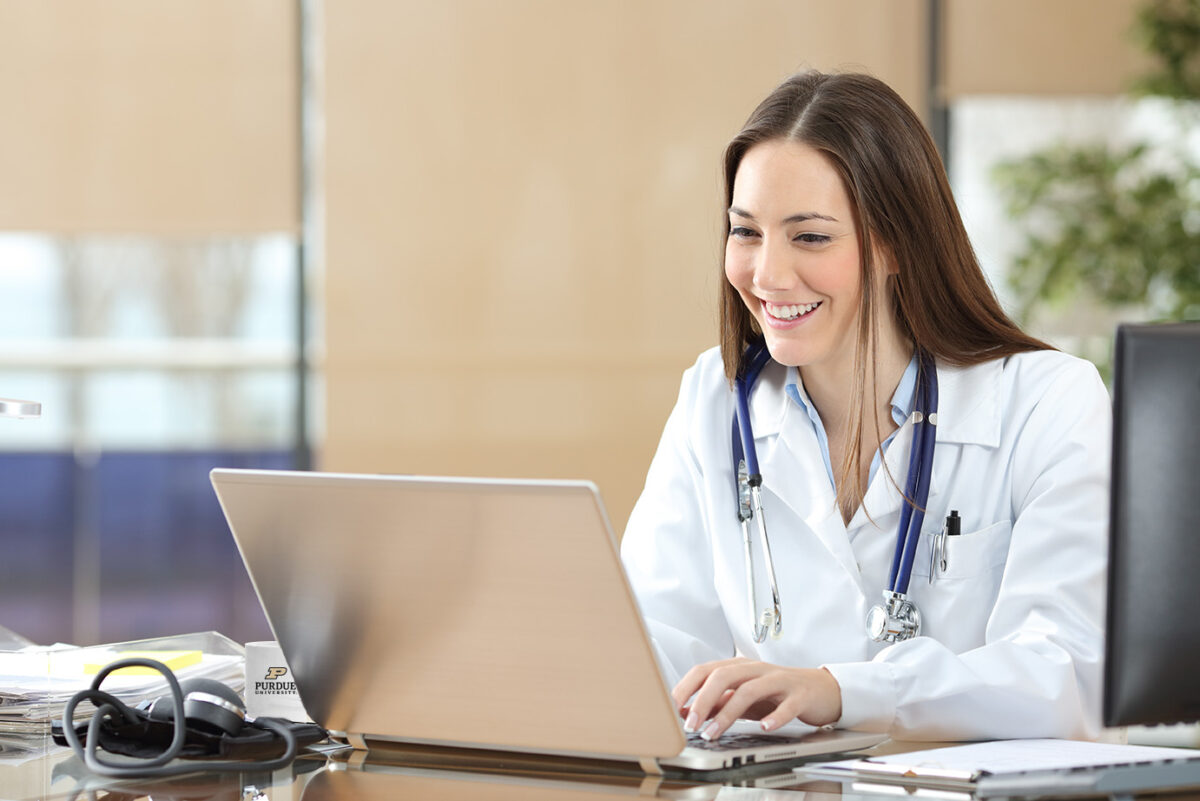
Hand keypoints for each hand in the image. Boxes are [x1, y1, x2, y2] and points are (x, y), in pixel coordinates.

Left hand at [672, 658, 841, 740]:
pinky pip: (786, 704)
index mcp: (740, 667)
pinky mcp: (799, 694)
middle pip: (723, 676)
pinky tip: (765, 727)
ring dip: (727, 713)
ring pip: (749, 690)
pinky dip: (775, 716)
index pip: (706, 670)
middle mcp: (756, 670)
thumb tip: (686, 711)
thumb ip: (718, 703)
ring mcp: (778, 680)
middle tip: (691, 724)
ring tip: (714, 733)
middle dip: (702, 700)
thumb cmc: (778, 692)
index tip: (671, 707)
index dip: (686, 687)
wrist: (820, 690)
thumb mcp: (743, 697)